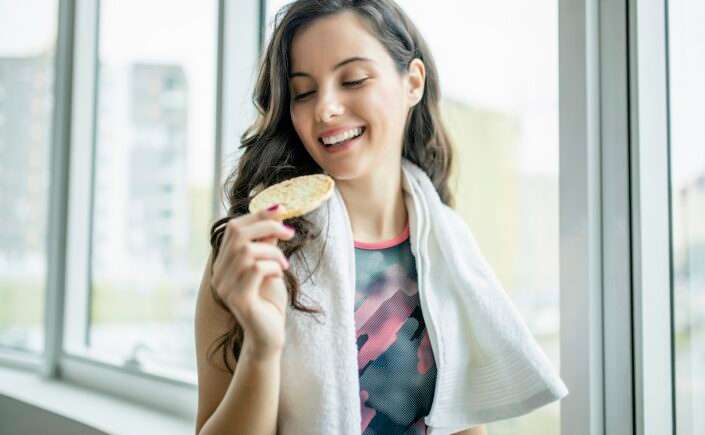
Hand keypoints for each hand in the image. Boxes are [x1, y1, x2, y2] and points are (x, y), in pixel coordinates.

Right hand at [211, 204, 294, 354]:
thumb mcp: (269, 265)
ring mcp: (225, 287)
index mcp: (222, 263)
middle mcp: (218, 274)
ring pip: (248, 251)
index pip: (233, 229)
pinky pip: (256, 269)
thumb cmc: (269, 301)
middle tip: (289, 232)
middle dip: (267, 226)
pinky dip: (273, 266)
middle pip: (238, 234)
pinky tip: (280, 274)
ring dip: (273, 252)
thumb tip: (275, 216)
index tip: (280, 209)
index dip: (256, 215)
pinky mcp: (239, 299)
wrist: (268, 335)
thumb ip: (267, 243)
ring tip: (284, 264)